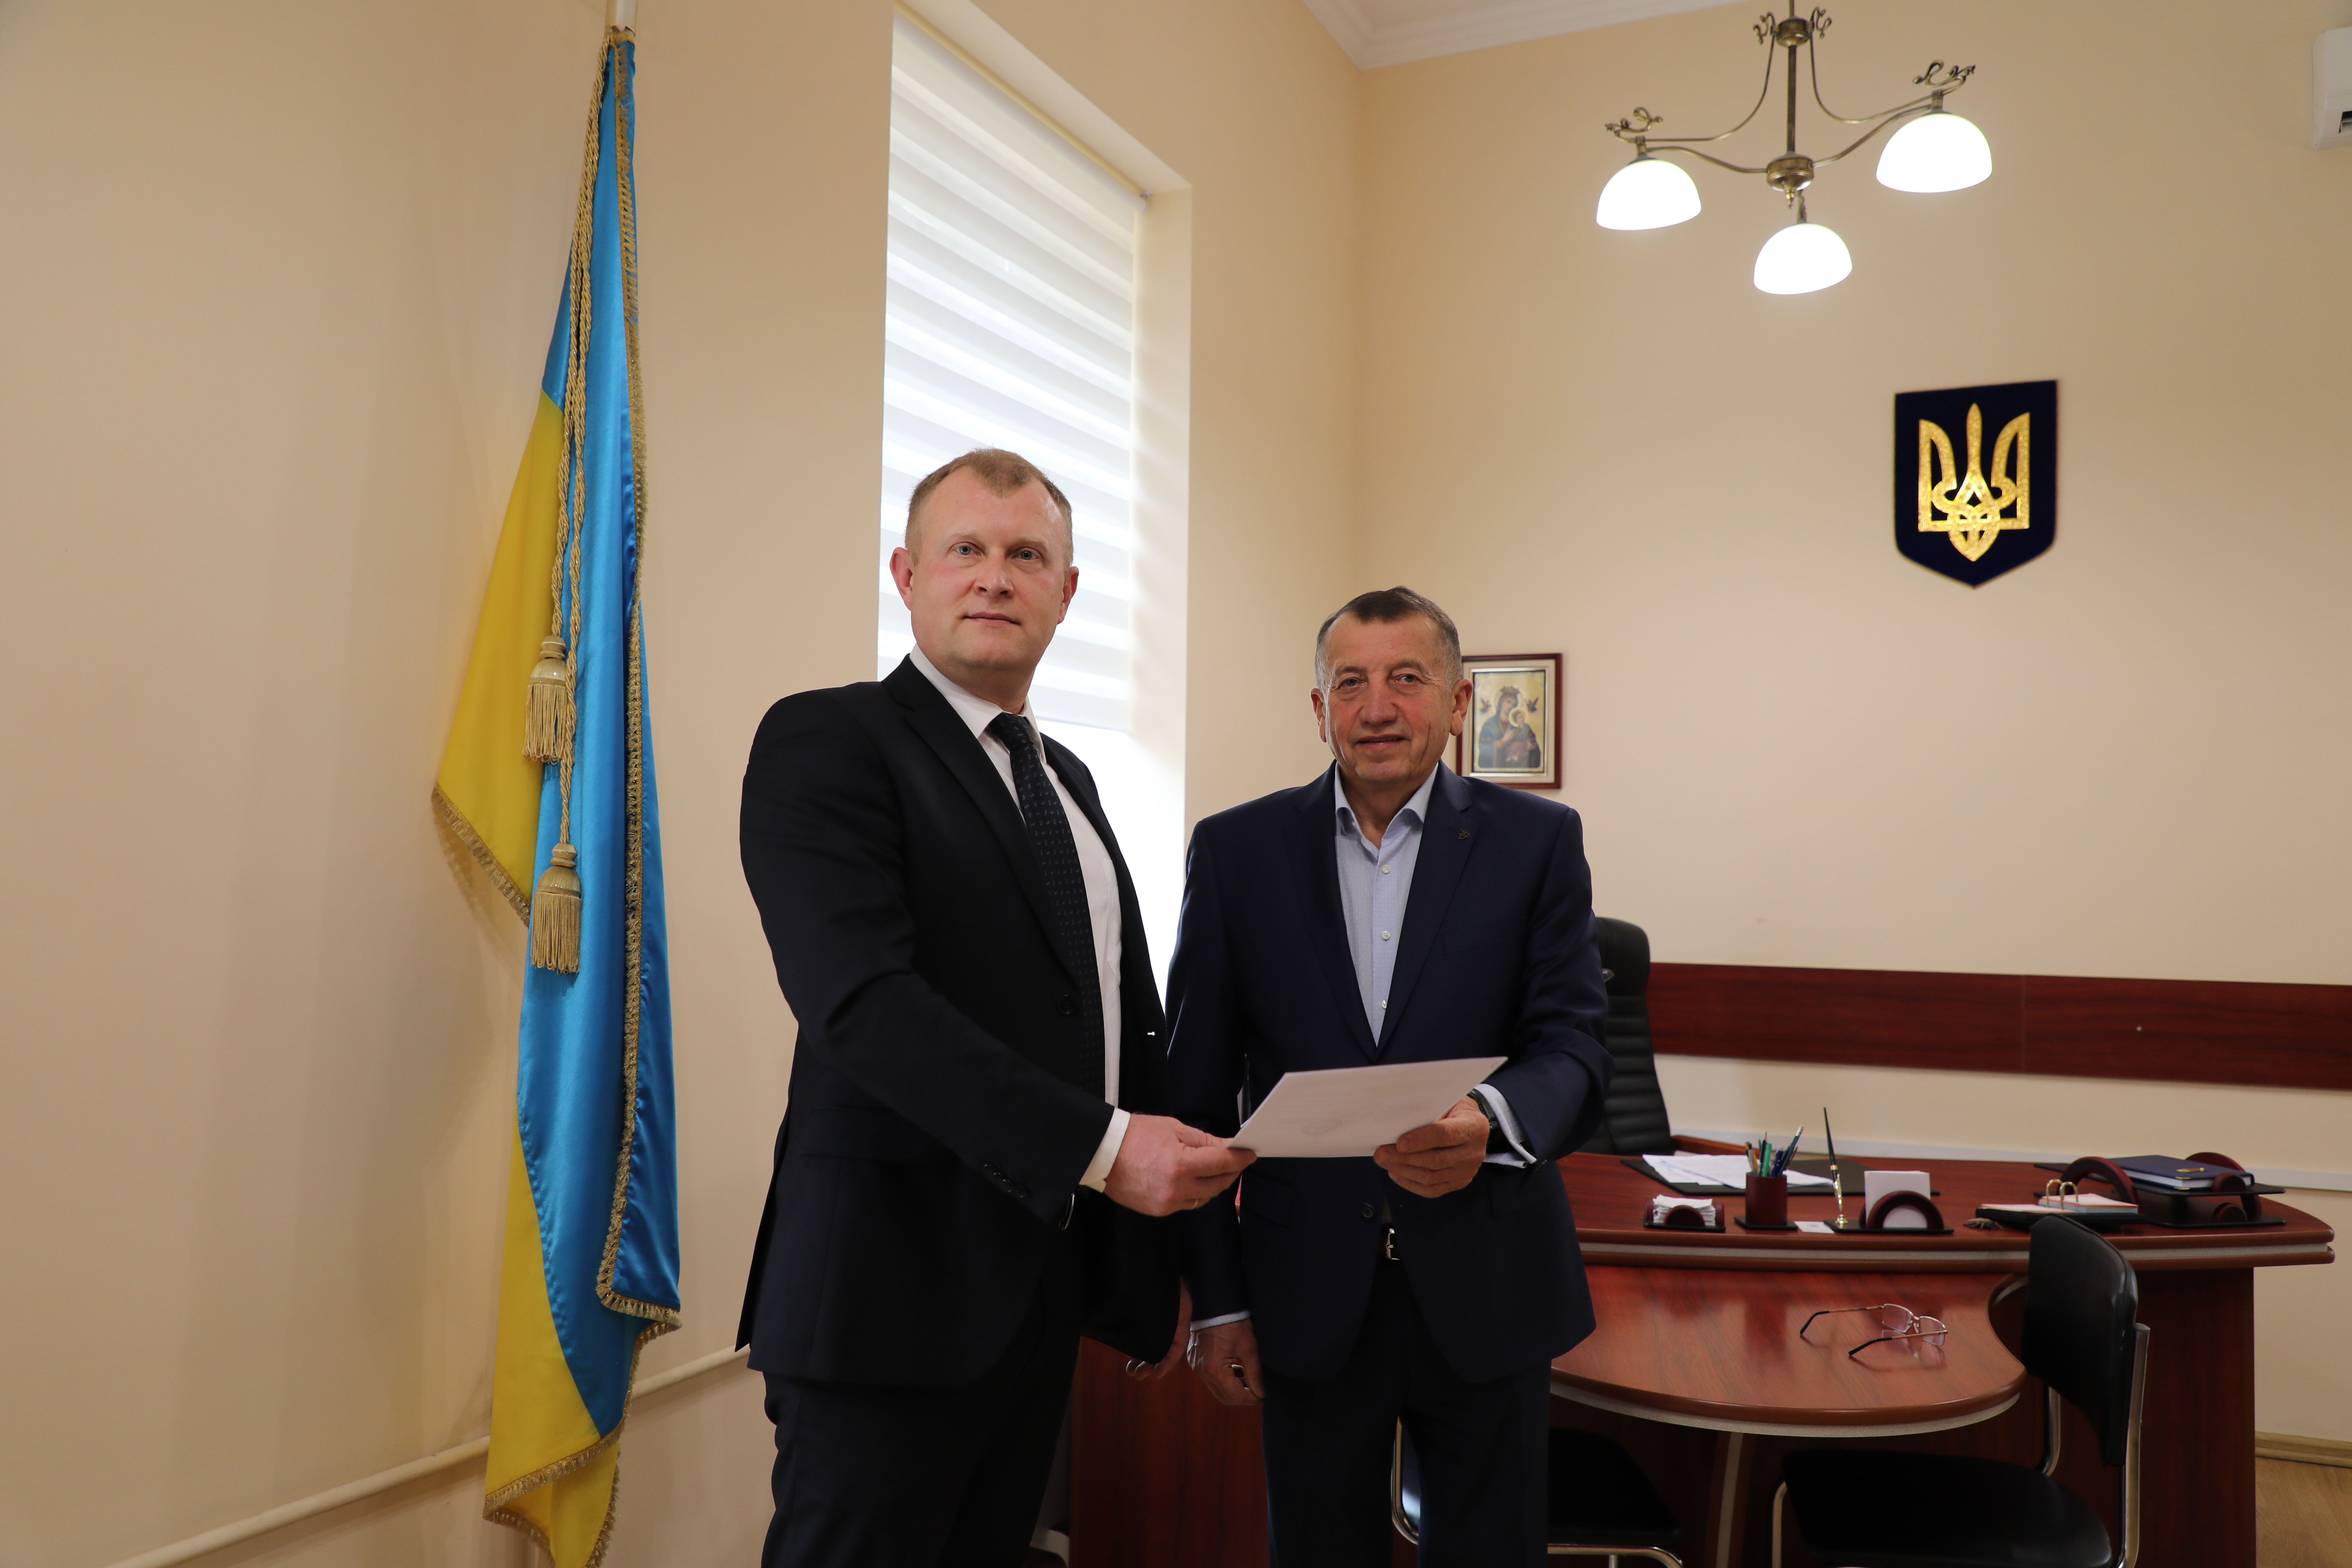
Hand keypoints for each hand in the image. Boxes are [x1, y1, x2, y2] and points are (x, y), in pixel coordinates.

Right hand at [1105, 1114, 1255, 1216]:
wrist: (1104, 1153)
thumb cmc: (1134, 1136)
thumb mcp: (1173, 1128)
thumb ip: (1204, 1140)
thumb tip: (1227, 1146)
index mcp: (1181, 1164)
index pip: (1222, 1164)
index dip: (1240, 1158)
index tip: (1249, 1154)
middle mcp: (1176, 1188)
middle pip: (1218, 1184)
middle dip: (1231, 1172)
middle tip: (1236, 1161)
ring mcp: (1167, 1203)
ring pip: (1205, 1198)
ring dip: (1214, 1184)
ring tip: (1214, 1169)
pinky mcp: (1159, 1210)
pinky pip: (1187, 1204)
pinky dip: (1195, 1193)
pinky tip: (1193, 1180)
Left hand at [1126, 1281, 1190, 1379]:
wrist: (1153, 1258)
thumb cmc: (1168, 1278)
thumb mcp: (1176, 1300)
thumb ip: (1173, 1321)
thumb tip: (1157, 1345)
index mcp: (1180, 1319)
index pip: (1177, 1347)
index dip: (1168, 1362)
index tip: (1156, 1374)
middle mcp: (1169, 1321)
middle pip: (1161, 1348)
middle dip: (1150, 1364)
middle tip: (1137, 1375)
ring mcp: (1158, 1318)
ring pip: (1151, 1343)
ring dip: (1141, 1358)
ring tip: (1130, 1370)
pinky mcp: (1146, 1314)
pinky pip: (1143, 1333)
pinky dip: (1137, 1344)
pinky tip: (1128, 1353)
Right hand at [1187, 1317, 1263, 1404]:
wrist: (1214, 1303)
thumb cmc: (1232, 1322)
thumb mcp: (1249, 1348)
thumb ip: (1255, 1374)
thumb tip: (1261, 1392)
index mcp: (1214, 1370)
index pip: (1235, 1396)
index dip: (1251, 1399)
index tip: (1264, 1398)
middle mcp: (1202, 1372)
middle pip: (1224, 1396)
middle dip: (1242, 1397)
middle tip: (1258, 1393)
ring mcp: (1197, 1366)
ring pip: (1217, 1388)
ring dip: (1234, 1388)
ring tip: (1251, 1383)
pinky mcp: (1196, 1360)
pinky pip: (1211, 1377)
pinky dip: (1225, 1379)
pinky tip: (1238, 1372)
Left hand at [1374, 1096, 1488, 1198]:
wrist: (1473, 1126)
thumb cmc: (1456, 1110)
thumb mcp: (1448, 1101)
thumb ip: (1429, 1110)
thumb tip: (1398, 1121)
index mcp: (1473, 1127)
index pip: (1445, 1135)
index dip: (1421, 1140)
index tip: (1399, 1143)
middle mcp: (1473, 1152)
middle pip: (1435, 1159)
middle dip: (1404, 1158)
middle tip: (1382, 1153)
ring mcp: (1467, 1170)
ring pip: (1431, 1176)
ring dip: (1403, 1170)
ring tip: (1385, 1162)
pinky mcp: (1458, 1182)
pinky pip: (1432, 1189)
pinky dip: (1410, 1183)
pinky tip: (1396, 1173)